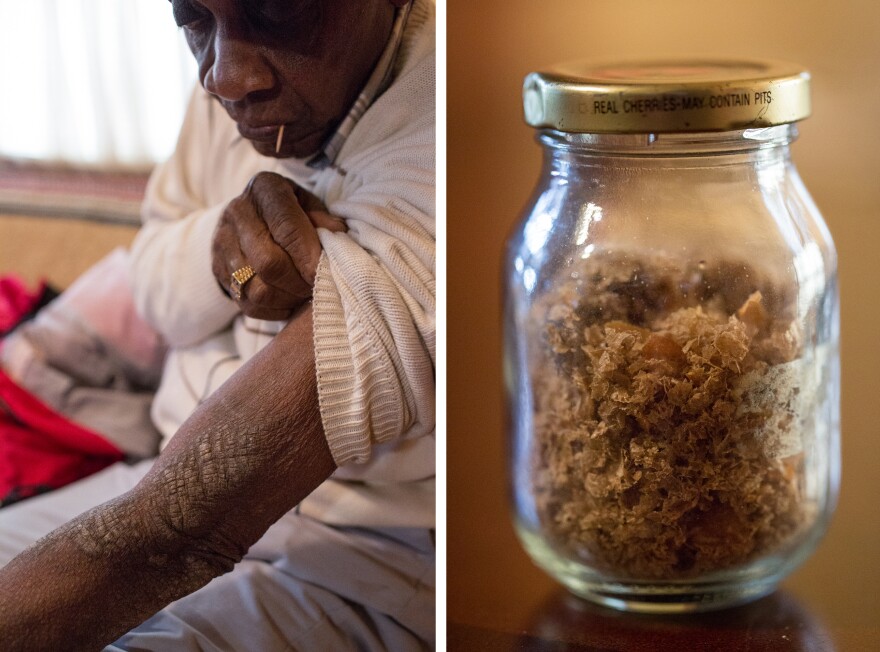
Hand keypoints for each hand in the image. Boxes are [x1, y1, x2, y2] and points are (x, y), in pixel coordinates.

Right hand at [212, 171, 345, 319]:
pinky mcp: (217, 269)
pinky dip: (272, 310)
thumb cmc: (291, 212)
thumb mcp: (310, 206)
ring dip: (286, 299)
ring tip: (303, 294)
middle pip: (269, 264)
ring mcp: (222, 242)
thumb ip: (324, 221)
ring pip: (257, 289)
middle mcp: (238, 212)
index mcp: (264, 188)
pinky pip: (247, 303)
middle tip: (316, 287)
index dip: (308, 258)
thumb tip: (338, 237)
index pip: (287, 230)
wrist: (250, 219)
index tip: (324, 274)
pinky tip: (287, 301)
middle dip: (298, 283)